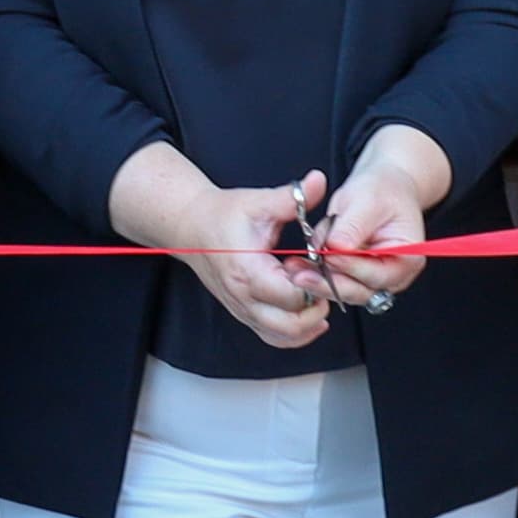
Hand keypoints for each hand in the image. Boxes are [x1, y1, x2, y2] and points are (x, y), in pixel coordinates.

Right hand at [109, 143, 332, 346]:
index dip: (315, 284)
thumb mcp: (259, 201)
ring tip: (318, 296)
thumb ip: (292, 197)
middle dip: (316, 308)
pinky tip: (312, 315)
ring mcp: (243, 309)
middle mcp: (243, 297)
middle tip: (325, 283)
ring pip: (283, 337)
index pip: (292, 295)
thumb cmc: (223, 215)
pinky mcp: (245, 314)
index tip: (322, 266)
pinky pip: (274, 336)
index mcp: (247, 271)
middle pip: (290, 325)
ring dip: (308, 323)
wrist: (192, 227)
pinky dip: (296, 332)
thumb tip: (318, 180)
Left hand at [313, 123, 453, 313]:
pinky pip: (333, 281)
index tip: (327, 256)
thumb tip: (335, 247)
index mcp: (407, 258)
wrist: (379, 188)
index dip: (350, 267)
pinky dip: (316, 274)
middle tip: (300, 275)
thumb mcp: (369, 200)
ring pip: (343, 291)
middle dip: (328, 283)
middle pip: (360, 290)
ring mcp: (372, 279)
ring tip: (294, 270)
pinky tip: (298, 267)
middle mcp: (392, 276)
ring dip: (318, 281)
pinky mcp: (353, 276)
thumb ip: (353, 226)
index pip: (377, 274)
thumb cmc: (383, 191)